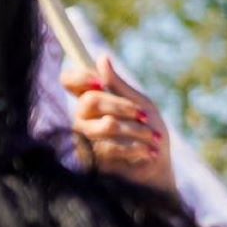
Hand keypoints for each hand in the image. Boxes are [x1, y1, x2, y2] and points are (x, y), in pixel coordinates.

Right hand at [63, 55, 176, 194]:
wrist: (157, 167)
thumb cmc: (150, 133)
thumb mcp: (141, 105)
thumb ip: (119, 86)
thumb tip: (101, 58)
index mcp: (91, 101)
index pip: (68, 82)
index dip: (79, 77)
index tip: (99, 81)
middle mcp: (81, 118)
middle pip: (89, 101)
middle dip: (122, 107)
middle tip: (145, 116)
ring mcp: (83, 140)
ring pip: (105, 125)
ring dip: (136, 131)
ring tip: (154, 139)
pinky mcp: (90, 161)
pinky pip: (110, 148)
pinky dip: (136, 148)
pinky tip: (148, 153)